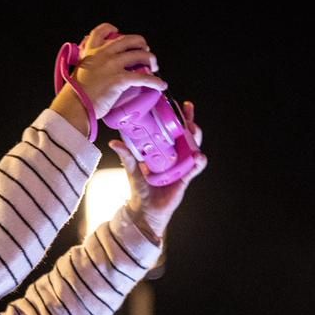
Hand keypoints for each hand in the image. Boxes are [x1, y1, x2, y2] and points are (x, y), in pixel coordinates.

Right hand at [52, 23, 166, 132]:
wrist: (73, 106)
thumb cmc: (74, 95)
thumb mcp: (78, 72)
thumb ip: (88, 66)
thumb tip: (95, 71)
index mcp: (90, 52)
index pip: (101, 31)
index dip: (111, 29)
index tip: (117, 33)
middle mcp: (103, 54)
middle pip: (129, 40)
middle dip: (141, 43)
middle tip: (145, 51)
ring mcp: (112, 65)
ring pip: (140, 55)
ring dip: (151, 60)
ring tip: (154, 68)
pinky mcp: (120, 79)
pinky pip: (144, 77)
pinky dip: (155, 81)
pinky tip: (160, 85)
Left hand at [109, 100, 206, 239]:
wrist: (144, 210)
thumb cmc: (140, 188)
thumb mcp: (132, 168)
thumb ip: (127, 155)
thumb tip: (115, 142)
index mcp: (164, 151)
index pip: (173, 131)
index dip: (177, 118)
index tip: (177, 104)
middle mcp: (175, 157)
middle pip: (186, 136)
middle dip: (189, 122)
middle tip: (188, 110)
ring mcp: (181, 167)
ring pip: (193, 148)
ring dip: (196, 138)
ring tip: (194, 129)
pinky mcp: (184, 179)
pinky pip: (194, 169)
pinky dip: (198, 162)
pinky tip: (198, 156)